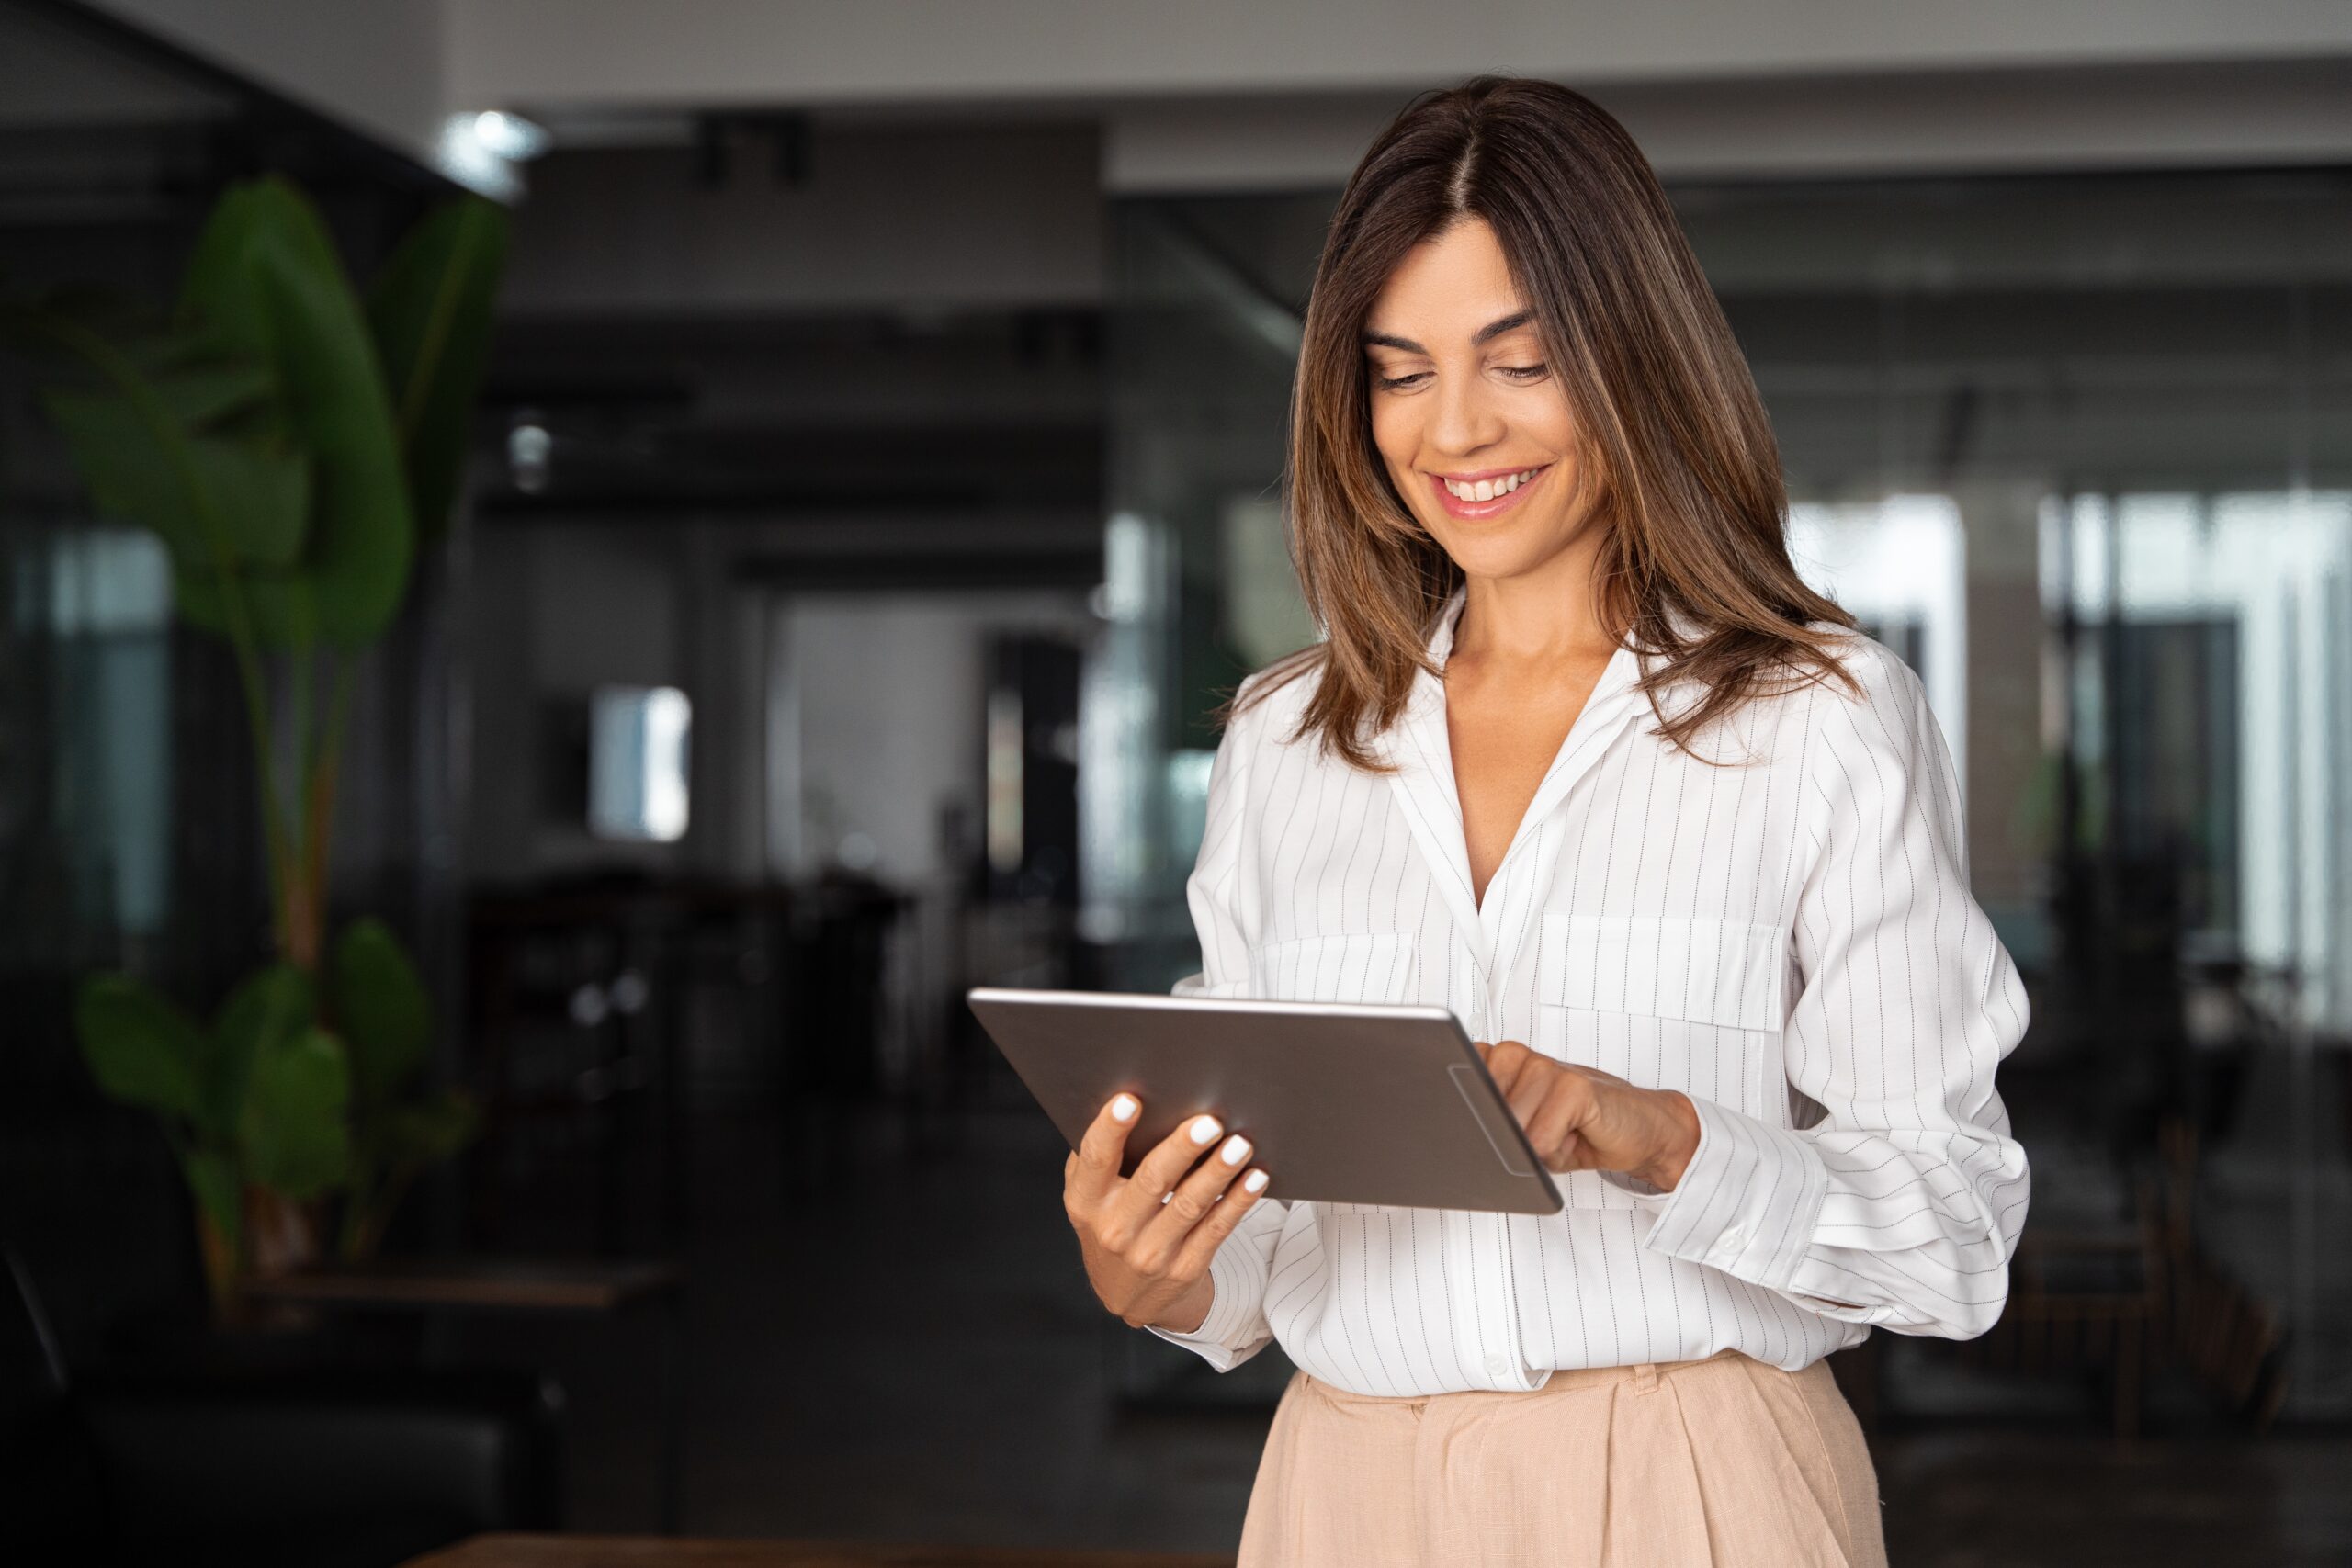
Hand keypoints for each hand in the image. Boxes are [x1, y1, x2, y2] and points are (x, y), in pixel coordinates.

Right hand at [1062, 1093, 1270, 1333]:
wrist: (1126, 1295)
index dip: (1110, 1129)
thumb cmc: (1110, 1224)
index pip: (1095, 1160)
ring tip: (1240, 1144)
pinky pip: (1217, 1228)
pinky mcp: (1186, 1267)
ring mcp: (1152, 1253)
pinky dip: (1238, 1201)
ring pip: (1190, 1205)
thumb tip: (1123, 1099)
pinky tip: (1255, 1178)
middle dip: (1182, 1148)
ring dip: (1218, 1172)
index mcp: (1086, 1202)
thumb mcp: (1090, 1198)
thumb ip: (1097, 1158)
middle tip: (1209, 1122)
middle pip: (1152, 1181)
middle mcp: (1115, 1229)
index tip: (1130, 1100)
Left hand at [1475, 1041, 1700, 1189]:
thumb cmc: (1576, 1129)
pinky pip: (1539, 1141)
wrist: (1636, 1128)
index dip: (1467, 1119)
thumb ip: (1491, 1125)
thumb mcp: (1520, 1131)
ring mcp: (1544, 1066)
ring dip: (1538, 1149)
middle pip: (1482, 1119)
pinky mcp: (1573, 1086)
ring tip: (1561, 1132)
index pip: (1454, 1088)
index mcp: (1495, 1061)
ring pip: (1512, 1133)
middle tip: (1541, 1131)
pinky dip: (1557, 1152)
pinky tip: (1576, 1135)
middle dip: (1508, 1140)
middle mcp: (1515, 1055)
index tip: (1482, 1127)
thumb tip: (1465, 1136)